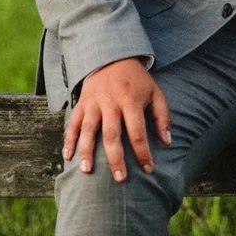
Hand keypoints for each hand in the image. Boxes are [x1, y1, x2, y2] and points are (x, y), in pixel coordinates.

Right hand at [63, 58, 172, 180]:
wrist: (112, 56)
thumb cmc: (137, 80)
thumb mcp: (155, 93)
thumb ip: (162, 117)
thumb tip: (167, 141)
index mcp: (131, 100)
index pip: (137, 131)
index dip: (143, 151)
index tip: (148, 169)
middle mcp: (111, 102)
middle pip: (111, 134)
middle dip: (115, 158)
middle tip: (119, 178)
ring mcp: (94, 103)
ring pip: (88, 129)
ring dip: (87, 151)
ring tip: (87, 171)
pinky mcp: (81, 103)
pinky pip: (73, 123)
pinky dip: (69, 140)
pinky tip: (67, 156)